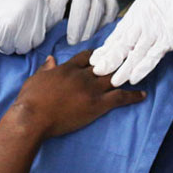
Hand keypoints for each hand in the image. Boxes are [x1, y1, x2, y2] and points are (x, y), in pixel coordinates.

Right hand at [0, 0, 51, 53]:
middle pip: (35, 40)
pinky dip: (0, 44)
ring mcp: (17, 24)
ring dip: (12, 42)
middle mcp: (31, 12)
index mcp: (37, 1)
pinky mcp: (3, 34)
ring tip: (0, 29)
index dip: (33, 29)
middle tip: (9, 30)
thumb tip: (47, 15)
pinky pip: (7, 49)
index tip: (23, 27)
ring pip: (22, 47)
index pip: (45, 27)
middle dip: (23, 38)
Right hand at [4, 50, 145, 140]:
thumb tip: (51, 59)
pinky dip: (133, 95)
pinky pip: (120, 97)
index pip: (86, 57)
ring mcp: (90, 89)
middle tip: (130, 57)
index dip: (97, 55)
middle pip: (104, 64)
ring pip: (114, 77)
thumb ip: (46, 69)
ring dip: (127, 74)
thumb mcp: (35, 79)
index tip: (105, 55)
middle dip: (116, 61)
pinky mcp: (97, 105)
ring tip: (139, 71)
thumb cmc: (29, 100)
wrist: (32, 118)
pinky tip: (143, 95)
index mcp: (67, 68)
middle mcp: (81, 75)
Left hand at [43, 0, 117, 44]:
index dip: (53, 20)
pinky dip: (102, 25)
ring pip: (98, 12)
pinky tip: (94, 31)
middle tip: (71, 41)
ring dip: (89, 29)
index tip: (50, 30)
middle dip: (76, 27)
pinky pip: (109, 14)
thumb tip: (41, 24)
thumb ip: (48, 1)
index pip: (58, 2)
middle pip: (82, 6)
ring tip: (81, 39)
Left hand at [90, 0, 172, 85]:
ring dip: (123, 68)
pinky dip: (142, 68)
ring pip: (135, 53)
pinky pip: (152, 56)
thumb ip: (144, 14)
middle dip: (108, 59)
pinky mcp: (169, 40)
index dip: (107, 47)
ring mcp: (155, 31)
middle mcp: (143, 21)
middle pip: (122, 44)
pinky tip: (133, 78)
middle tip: (96, 71)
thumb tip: (136, 26)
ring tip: (112, 80)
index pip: (119, 33)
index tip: (96, 57)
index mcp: (138, 11)